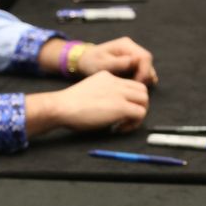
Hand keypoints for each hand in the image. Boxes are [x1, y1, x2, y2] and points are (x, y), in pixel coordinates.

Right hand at [26, 71, 149, 135]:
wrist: (61, 106)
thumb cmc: (68, 105)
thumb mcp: (89, 91)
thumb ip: (102, 94)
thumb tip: (110, 110)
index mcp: (107, 77)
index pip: (130, 84)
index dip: (130, 99)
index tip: (119, 111)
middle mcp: (116, 82)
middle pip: (142, 90)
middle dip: (138, 106)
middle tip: (125, 119)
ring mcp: (119, 93)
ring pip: (144, 100)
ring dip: (138, 114)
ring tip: (123, 124)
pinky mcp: (120, 107)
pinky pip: (140, 113)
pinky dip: (133, 124)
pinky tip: (118, 129)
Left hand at [77, 37, 157, 85]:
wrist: (84, 60)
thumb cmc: (91, 62)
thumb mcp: (102, 64)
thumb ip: (118, 63)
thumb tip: (134, 61)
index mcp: (125, 45)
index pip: (144, 57)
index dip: (144, 72)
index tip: (136, 83)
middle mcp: (131, 47)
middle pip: (147, 61)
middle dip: (144, 76)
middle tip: (134, 87)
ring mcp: (132, 53)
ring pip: (146, 66)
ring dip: (143, 77)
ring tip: (131, 86)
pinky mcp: (132, 60)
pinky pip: (142, 69)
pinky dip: (141, 77)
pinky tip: (132, 84)